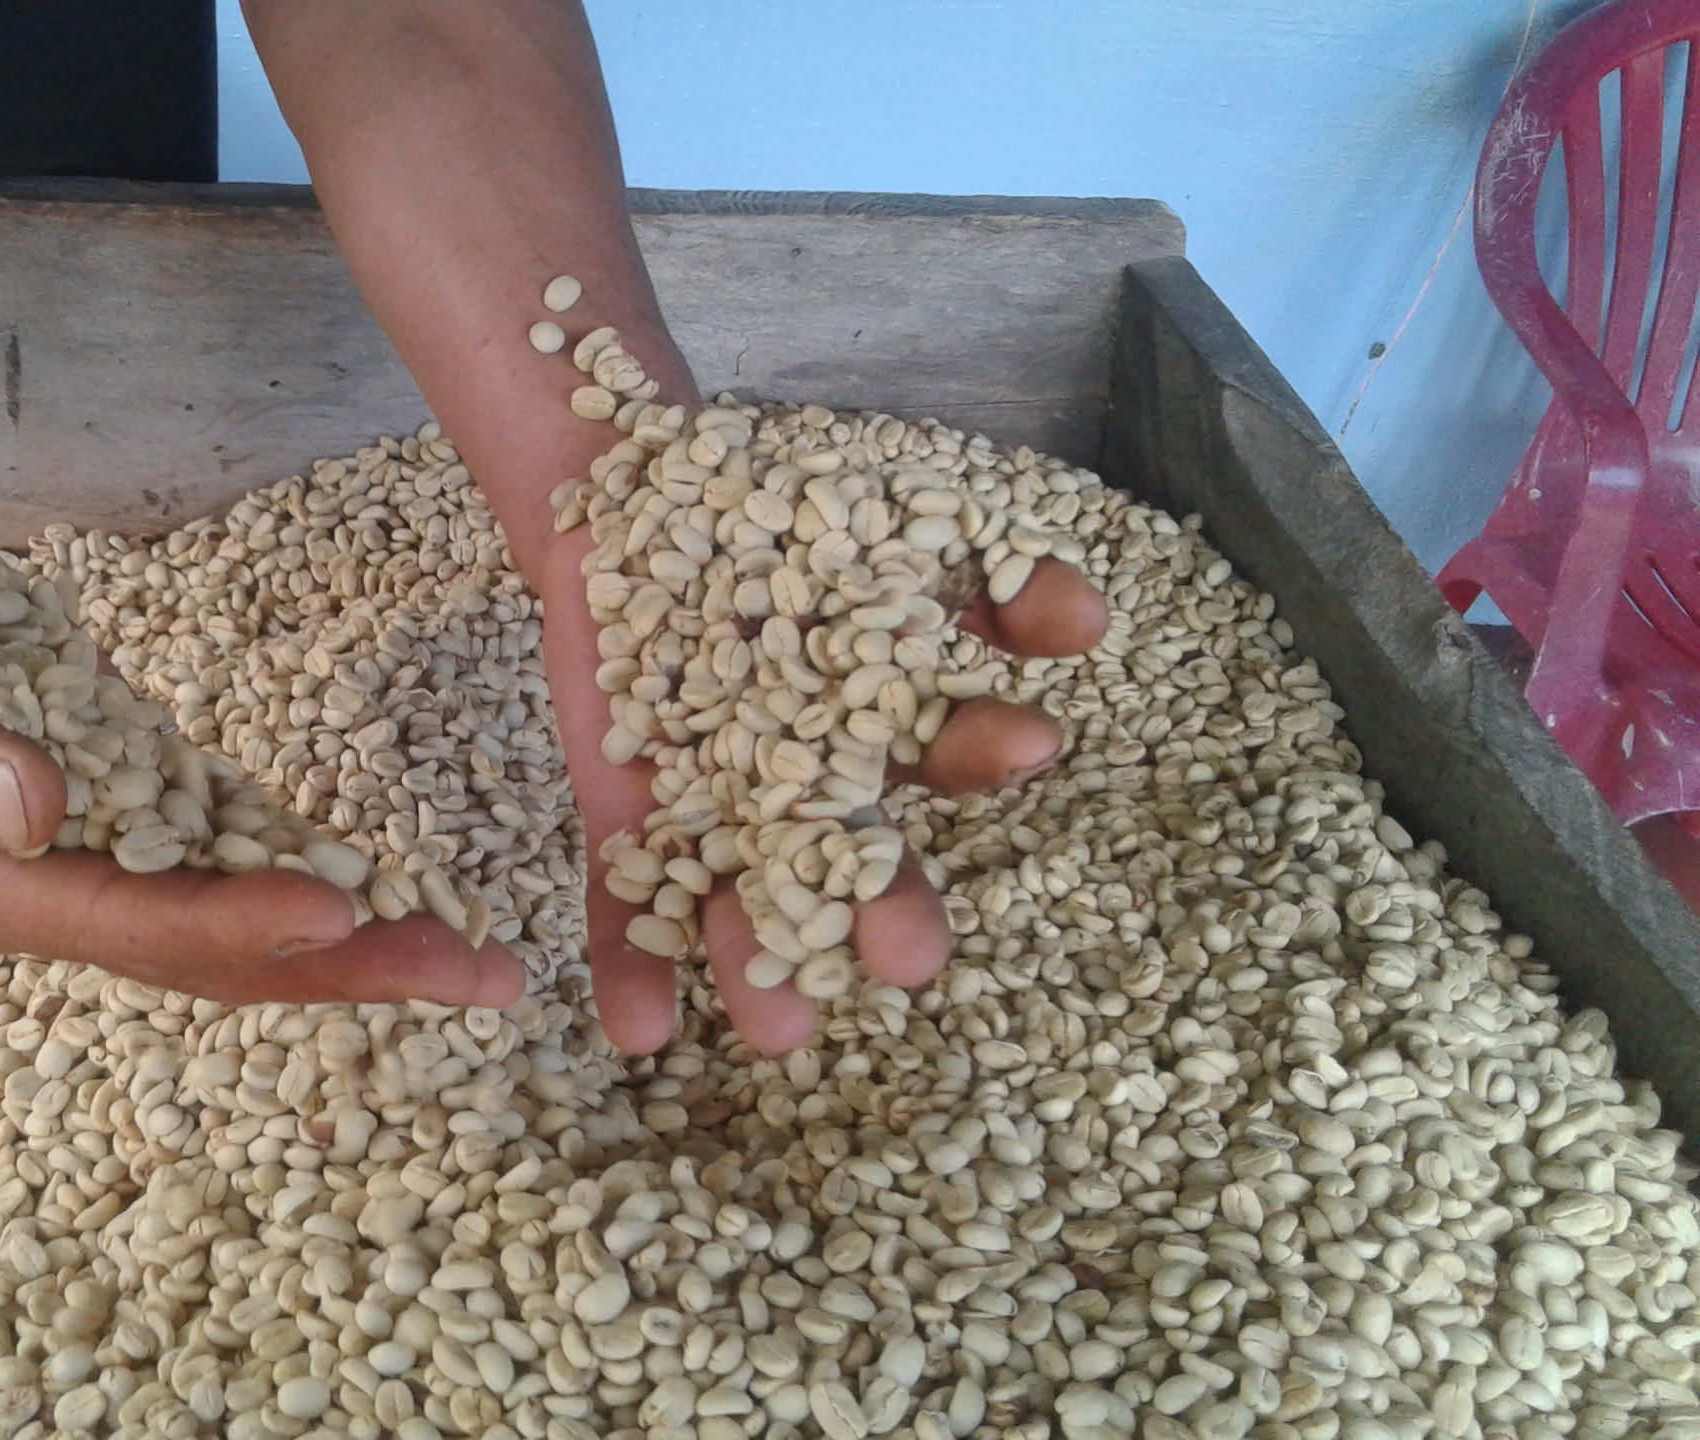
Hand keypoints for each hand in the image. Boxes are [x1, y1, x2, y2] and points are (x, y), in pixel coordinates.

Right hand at [0, 611, 526, 1009]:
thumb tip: (36, 810)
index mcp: (3, 903)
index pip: (144, 929)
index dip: (241, 926)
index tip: (339, 912)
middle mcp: (74, 906)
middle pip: (228, 955)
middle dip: (355, 967)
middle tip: (477, 975)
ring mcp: (118, 864)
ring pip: (254, 915)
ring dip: (366, 932)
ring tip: (477, 950)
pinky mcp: (150, 811)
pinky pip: (250, 855)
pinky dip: (321, 868)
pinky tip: (405, 883)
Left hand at [525, 529, 1109, 1054]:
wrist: (624, 493)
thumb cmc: (773, 519)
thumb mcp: (886, 524)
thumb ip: (986, 573)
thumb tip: (1090, 615)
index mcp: (884, 724)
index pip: (945, 747)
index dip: (984, 748)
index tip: (1030, 743)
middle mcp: (807, 788)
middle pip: (850, 860)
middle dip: (881, 911)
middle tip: (908, 960)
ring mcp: (712, 805)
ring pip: (741, 896)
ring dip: (755, 964)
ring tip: (775, 1034)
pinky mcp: (623, 812)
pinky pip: (626, 895)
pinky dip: (629, 962)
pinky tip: (639, 1030)